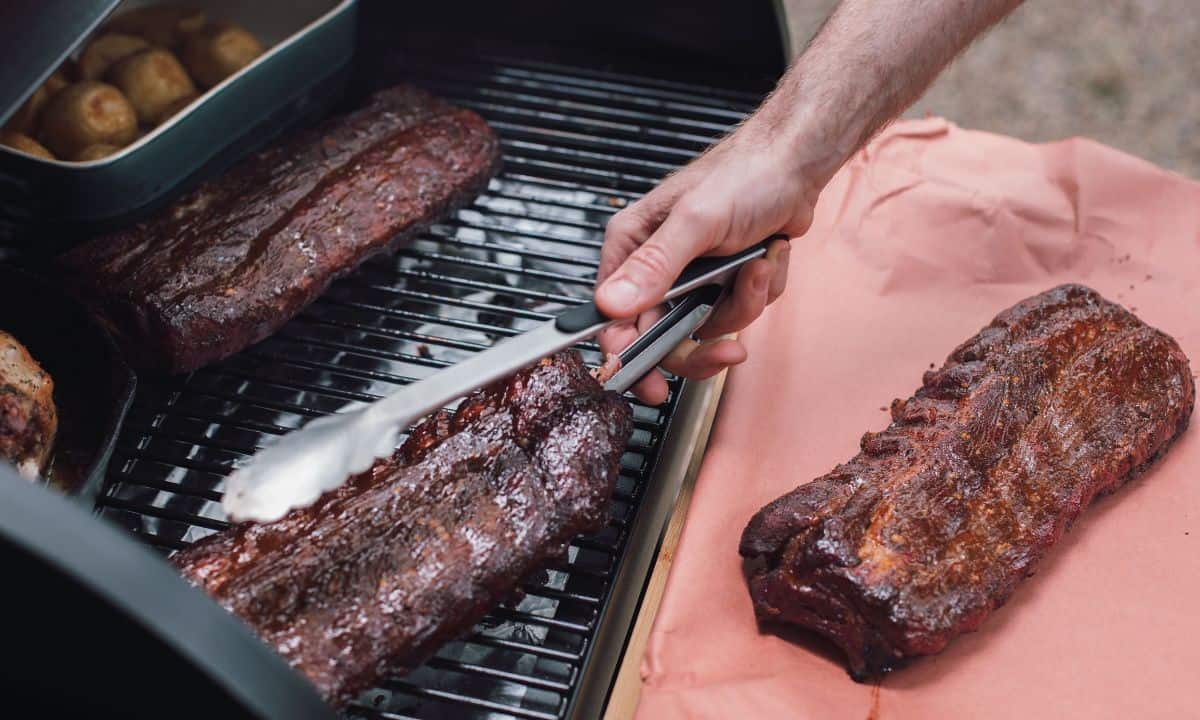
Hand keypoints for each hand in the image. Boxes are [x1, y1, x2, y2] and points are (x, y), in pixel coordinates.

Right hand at [594, 121, 816, 403]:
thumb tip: (611, 304)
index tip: (648, 382)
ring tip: (757, 266)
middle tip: (727, 353)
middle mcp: (656, 265)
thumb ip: (654, 267)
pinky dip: (760, 290)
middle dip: (704, 342)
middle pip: (662, 336)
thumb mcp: (695, 222)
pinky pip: (737, 311)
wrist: (795, 165)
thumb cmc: (743, 175)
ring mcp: (692, 277)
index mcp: (632, 246)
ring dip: (742, 303)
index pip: (614, 316)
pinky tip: (767, 257)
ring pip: (708, 326)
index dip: (629, 354)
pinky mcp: (723, 281)